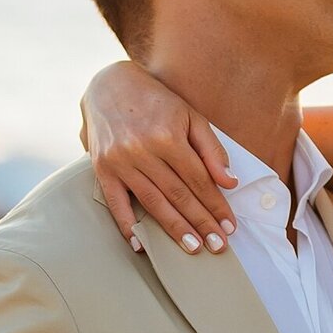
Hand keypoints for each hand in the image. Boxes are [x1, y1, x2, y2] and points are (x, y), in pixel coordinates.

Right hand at [82, 63, 236, 254]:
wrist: (109, 85)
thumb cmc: (155, 101)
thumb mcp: (190, 115)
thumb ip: (211, 149)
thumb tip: (229, 182)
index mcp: (167, 136)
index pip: (198, 179)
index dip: (216, 205)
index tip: (229, 226)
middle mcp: (142, 150)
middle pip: (178, 195)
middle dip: (200, 223)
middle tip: (217, 246)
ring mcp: (120, 161)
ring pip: (152, 203)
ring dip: (174, 229)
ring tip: (192, 248)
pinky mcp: (102, 169)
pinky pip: (116, 203)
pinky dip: (128, 226)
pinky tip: (142, 245)